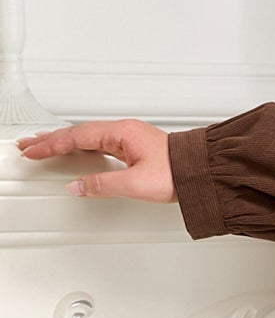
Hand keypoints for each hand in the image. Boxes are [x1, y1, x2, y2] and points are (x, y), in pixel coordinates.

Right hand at [14, 120, 175, 203]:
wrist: (203, 173)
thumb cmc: (179, 172)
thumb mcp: (135, 184)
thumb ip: (102, 184)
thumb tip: (77, 186)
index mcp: (121, 133)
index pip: (76, 137)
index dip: (52, 144)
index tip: (34, 150)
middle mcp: (123, 131)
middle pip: (77, 133)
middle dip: (51, 139)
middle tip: (29, 146)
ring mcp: (128, 138)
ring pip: (87, 137)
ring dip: (64, 142)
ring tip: (44, 146)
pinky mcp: (133, 147)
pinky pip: (98, 143)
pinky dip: (80, 146)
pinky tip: (74, 151)